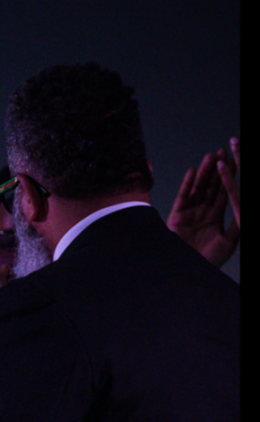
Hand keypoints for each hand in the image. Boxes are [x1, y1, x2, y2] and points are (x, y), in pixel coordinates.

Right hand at [167, 137, 240, 266]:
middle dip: (218, 169)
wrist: (190, 271)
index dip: (229, 176)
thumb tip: (244, 206)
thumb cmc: (210, 260)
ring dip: (205, 172)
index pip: (224, 192)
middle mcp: (203, 212)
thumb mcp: (230, 240)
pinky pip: (183, 197)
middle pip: (212, 186)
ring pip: (199, 188)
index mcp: (216, 217)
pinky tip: (193, 172)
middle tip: (223, 150)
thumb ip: (237, 223)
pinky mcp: (178, 217)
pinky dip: (188, 185)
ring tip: (211, 156)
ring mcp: (190, 213)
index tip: (235, 160)